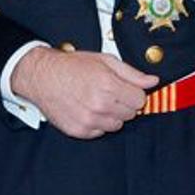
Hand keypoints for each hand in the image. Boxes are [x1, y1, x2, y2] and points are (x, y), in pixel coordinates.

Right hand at [12, 47, 157, 137]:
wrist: (42, 77)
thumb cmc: (72, 67)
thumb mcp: (104, 61)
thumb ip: (131, 73)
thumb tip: (153, 81)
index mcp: (108, 85)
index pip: (140, 100)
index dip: (133, 93)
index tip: (125, 89)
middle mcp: (99, 105)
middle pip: (131, 114)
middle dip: (123, 104)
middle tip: (108, 93)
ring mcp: (89, 120)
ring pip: (117, 125)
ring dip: (111, 116)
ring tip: (97, 102)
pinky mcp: (79, 131)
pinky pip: (100, 133)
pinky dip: (97, 124)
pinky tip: (87, 110)